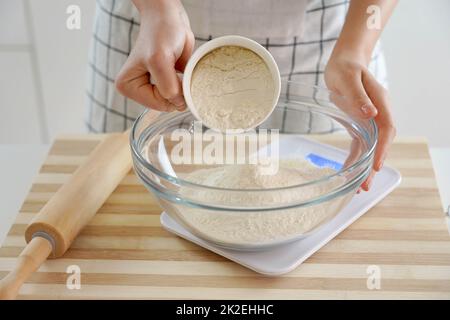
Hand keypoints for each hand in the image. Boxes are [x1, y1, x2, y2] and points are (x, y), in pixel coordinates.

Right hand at [115, 0, 194, 111]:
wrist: (169, 18)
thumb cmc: (160, 32)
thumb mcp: (160, 61)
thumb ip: (168, 87)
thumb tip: (179, 104)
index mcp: (127, 87)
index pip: (157, 105)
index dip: (171, 93)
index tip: (173, 72)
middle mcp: (137, 90)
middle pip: (166, 105)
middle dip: (176, 89)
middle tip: (175, 68)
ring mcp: (151, 87)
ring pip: (175, 101)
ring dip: (182, 86)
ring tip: (175, 66)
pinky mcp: (165, 83)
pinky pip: (181, 94)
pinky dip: (186, 84)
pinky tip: (179, 69)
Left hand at [325, 52, 395, 190]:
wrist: (344, 61)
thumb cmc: (345, 67)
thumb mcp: (348, 78)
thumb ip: (358, 96)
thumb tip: (370, 114)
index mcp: (380, 103)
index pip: (385, 129)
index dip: (381, 148)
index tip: (375, 165)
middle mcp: (377, 114)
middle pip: (380, 143)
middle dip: (373, 165)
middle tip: (365, 186)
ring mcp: (369, 119)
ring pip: (370, 147)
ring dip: (364, 166)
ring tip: (359, 187)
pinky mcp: (359, 123)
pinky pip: (359, 143)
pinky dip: (355, 158)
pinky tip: (350, 171)